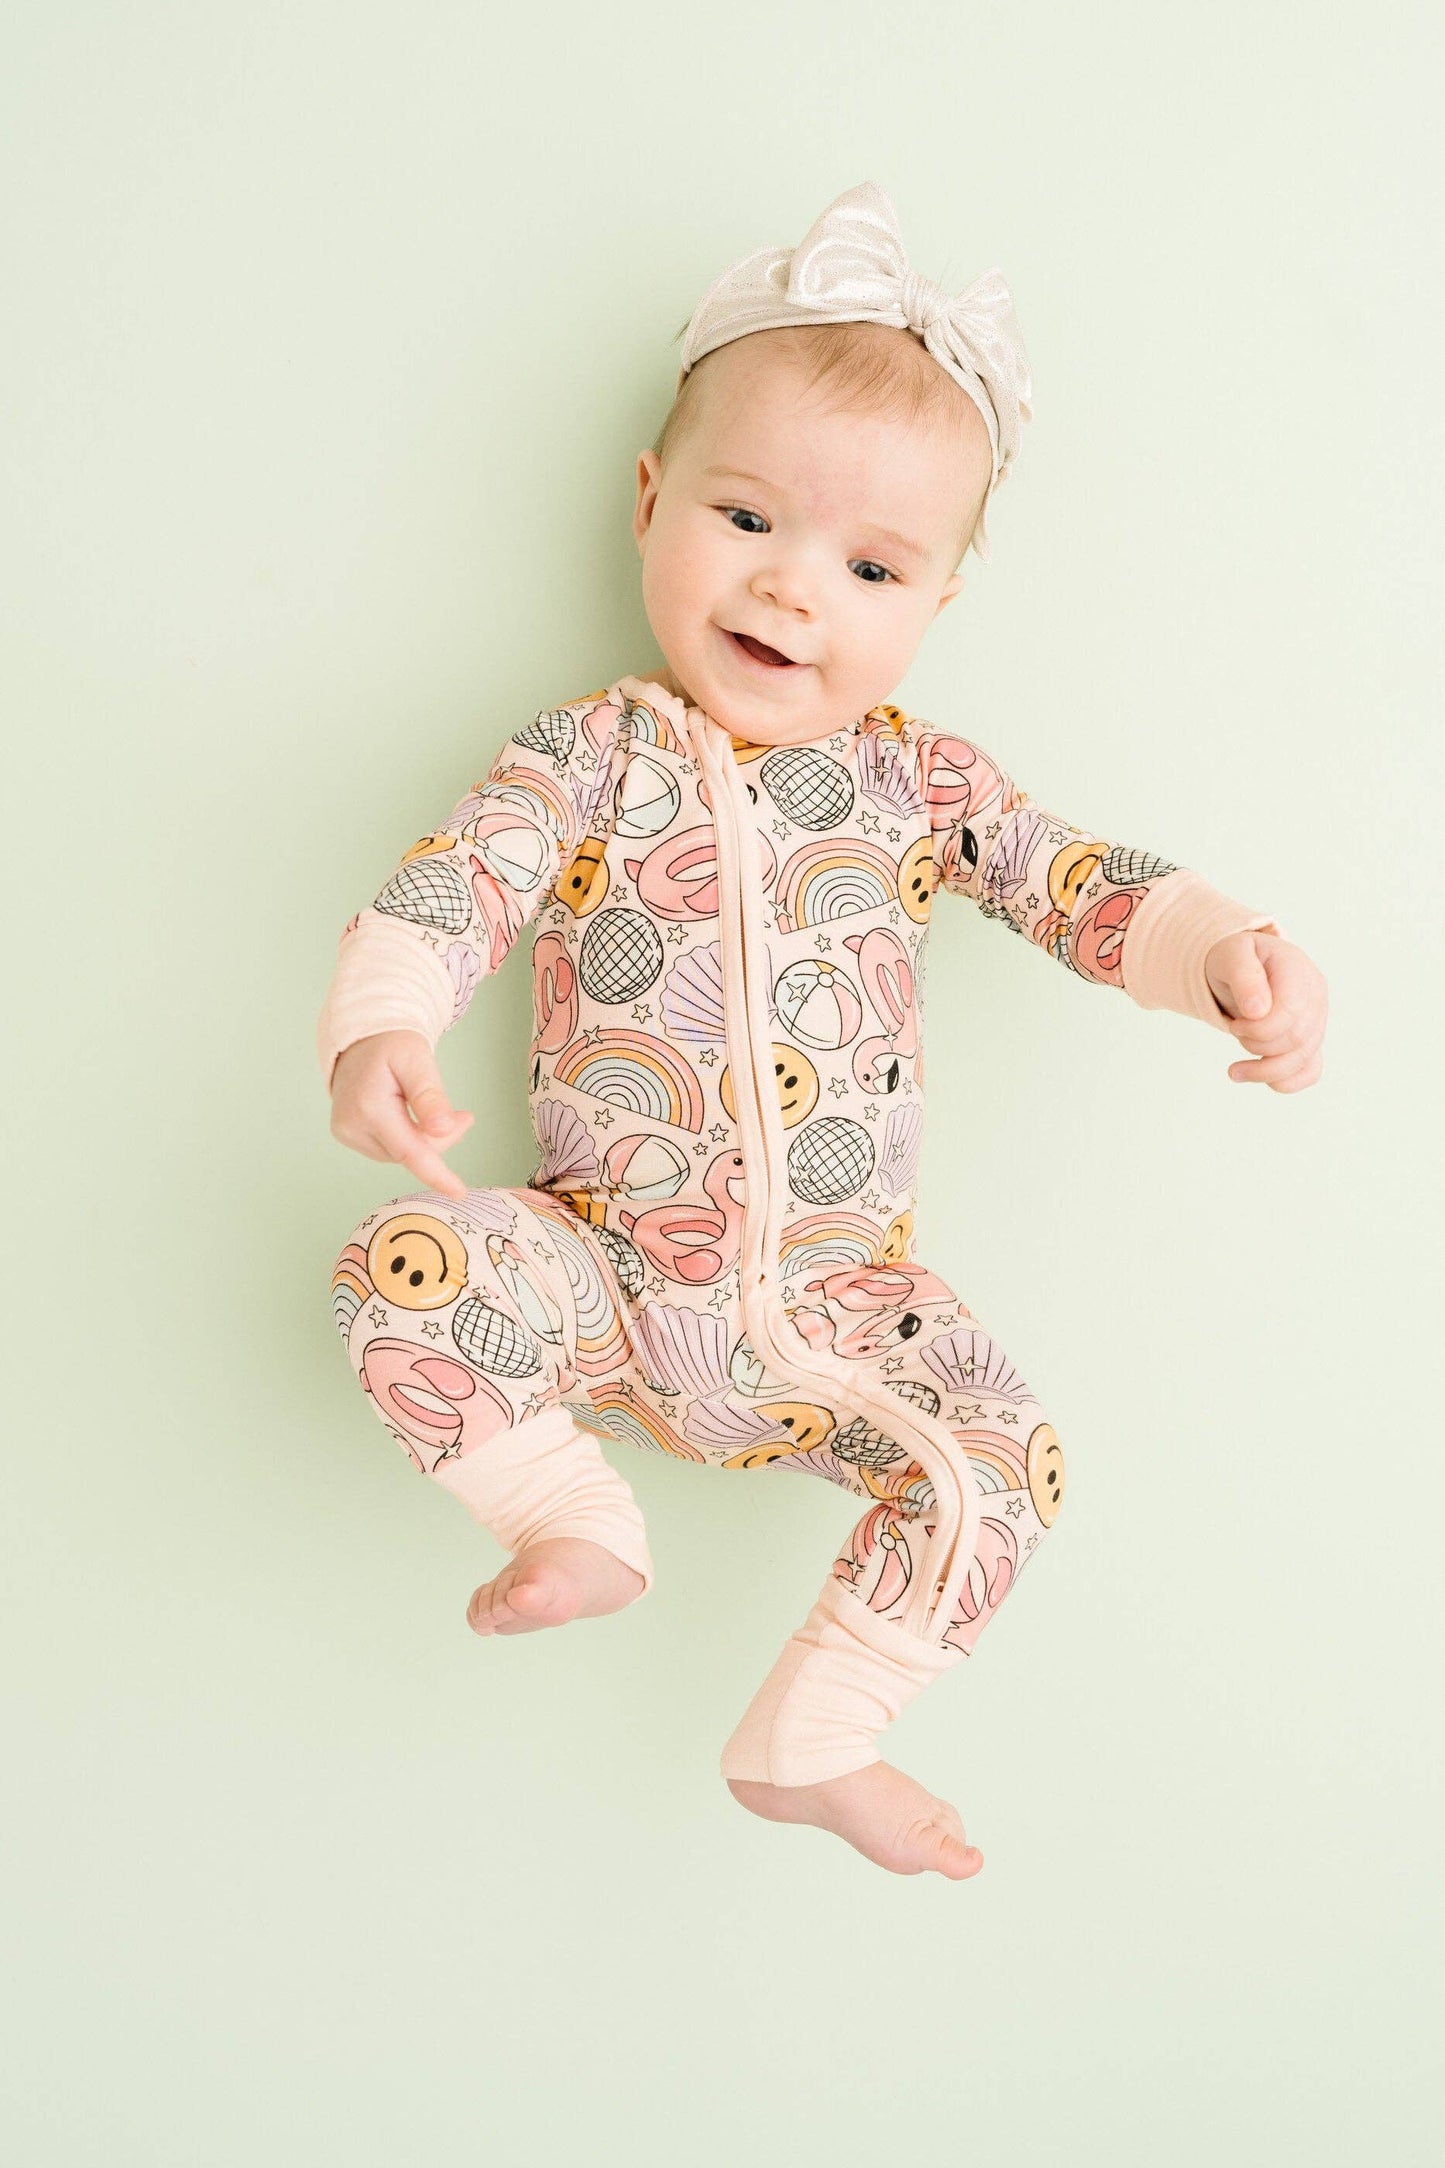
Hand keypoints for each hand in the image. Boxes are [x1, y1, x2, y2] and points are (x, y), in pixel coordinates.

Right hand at [328, 1030, 473, 1197]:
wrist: (359, 1041)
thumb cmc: (391, 1045)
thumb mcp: (417, 1060)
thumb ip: (430, 1096)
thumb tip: (443, 1130)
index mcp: (369, 1106)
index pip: (408, 1150)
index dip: (436, 1173)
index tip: (459, 1192)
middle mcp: (352, 1125)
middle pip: (409, 1152)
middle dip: (441, 1139)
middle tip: (464, 1117)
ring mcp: (347, 1133)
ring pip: (401, 1154)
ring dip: (426, 1141)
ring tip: (438, 1113)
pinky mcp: (348, 1136)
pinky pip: (389, 1149)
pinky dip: (409, 1139)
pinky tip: (415, 1119)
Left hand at [1203, 930, 1326, 1092]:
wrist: (1242, 967)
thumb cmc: (1236, 959)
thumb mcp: (1231, 956)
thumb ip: (1244, 977)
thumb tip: (1258, 1011)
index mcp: (1299, 971)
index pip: (1290, 1012)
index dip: (1259, 1028)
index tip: (1234, 1024)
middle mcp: (1316, 997)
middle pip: (1295, 1039)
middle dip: (1257, 1045)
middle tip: (1234, 1031)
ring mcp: (1318, 1020)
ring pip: (1302, 1060)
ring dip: (1264, 1071)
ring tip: (1234, 1071)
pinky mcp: (1311, 1041)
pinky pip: (1310, 1072)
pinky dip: (1285, 1082)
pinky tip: (1258, 1078)